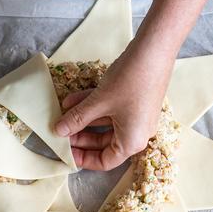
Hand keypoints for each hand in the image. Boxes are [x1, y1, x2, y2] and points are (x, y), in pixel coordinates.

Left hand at [54, 44, 172, 170]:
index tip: (66, 152)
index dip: (83, 159)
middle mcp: (137, 133)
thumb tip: (58, 131)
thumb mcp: (99, 102)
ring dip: (83, 119)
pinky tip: (71, 99)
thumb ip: (77, 118)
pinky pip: (110, 109)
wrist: (153, 50)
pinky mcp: (134, 101)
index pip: (106, 162)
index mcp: (132, 141)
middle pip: (104, 143)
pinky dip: (93, 106)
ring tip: (61, 114)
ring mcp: (136, 116)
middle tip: (60, 133)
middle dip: (80, 138)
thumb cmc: (130, 81)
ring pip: (105, 124)